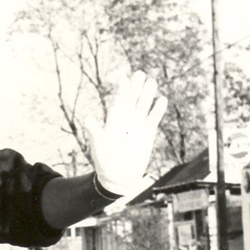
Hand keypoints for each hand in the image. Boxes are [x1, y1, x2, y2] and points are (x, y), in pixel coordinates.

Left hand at [85, 71, 167, 196]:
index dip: (122, 90)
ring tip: (152, 81)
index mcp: (114, 121)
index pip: (119, 102)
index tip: (124, 78)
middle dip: (136, 87)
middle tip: (140, 74)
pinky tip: (162, 100)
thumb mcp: (98, 145)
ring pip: (144, 106)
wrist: (118, 176)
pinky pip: (153, 118)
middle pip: (132, 100)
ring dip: (148, 95)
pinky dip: (158, 110)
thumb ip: (94, 131)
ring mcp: (137, 125)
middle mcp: (126, 120)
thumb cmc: (104, 160)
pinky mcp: (147, 133)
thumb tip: (87, 118)